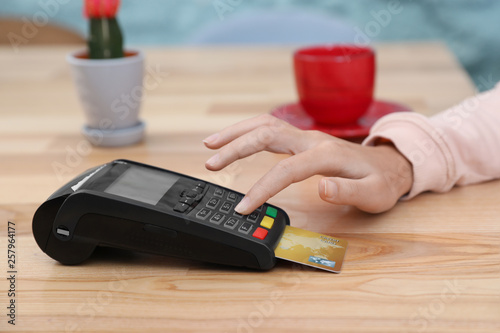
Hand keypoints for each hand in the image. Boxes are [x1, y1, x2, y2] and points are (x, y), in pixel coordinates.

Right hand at [203, 114, 412, 213]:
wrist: (390, 166)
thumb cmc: (381, 183)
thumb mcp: (373, 194)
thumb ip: (348, 192)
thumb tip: (322, 188)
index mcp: (327, 155)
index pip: (286, 170)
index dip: (262, 188)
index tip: (244, 206)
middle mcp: (312, 140)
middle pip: (267, 134)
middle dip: (236, 147)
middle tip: (211, 162)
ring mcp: (306, 137)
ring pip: (265, 124)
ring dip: (236, 132)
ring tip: (211, 144)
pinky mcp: (302, 140)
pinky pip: (270, 129)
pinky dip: (248, 132)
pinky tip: (234, 141)